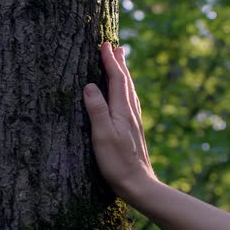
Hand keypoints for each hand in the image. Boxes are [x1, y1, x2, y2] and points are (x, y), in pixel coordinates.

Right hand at [83, 42, 155, 199]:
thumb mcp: (103, 136)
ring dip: (124, 75)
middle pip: (126, 82)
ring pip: (129, 92)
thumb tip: (89, 85)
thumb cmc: (118, 163)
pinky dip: (126, 91)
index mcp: (123, 111)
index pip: (117, 80)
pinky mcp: (134, 131)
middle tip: (116, 47)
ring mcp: (134, 122)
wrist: (139, 185)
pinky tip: (126, 97)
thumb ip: (97, 110)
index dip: (110, 62)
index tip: (105, 45)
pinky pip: (130, 102)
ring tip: (121, 64)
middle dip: (119, 64)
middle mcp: (131, 113)